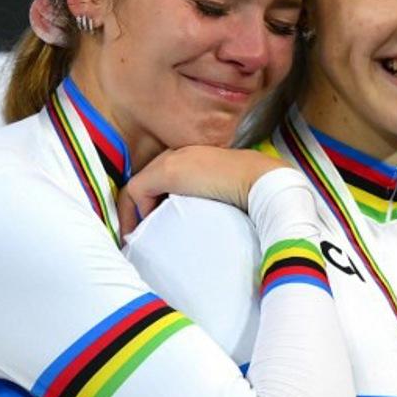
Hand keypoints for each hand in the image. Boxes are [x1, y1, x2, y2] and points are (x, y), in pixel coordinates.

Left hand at [117, 146, 292, 234]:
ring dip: (132, 216)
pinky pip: (135, 191)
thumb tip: (193, 234)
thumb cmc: (253, 197)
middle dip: (135, 212)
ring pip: (136, 188)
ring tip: (134, 241)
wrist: (264, 182)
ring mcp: (172, 161)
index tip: (149, 233)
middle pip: (143, 184)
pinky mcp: (168, 171)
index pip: (159, 183)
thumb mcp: (223, 202)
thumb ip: (204, 208)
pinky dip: (133, 213)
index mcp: (192, 161)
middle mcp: (178, 156)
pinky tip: (142, 232)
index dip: (149, 208)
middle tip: (136, 240)